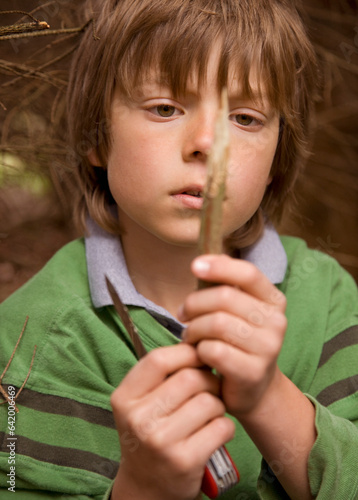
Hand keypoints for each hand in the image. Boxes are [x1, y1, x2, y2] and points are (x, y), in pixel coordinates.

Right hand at [110, 343, 234, 499]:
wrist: (147, 487)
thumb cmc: (150, 433)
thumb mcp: (140, 403)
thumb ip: (161, 375)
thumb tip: (199, 344)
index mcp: (124, 398)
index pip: (158, 359)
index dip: (185, 352)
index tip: (198, 357)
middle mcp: (138, 419)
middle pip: (190, 378)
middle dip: (208, 380)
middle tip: (210, 388)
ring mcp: (160, 442)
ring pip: (209, 401)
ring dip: (218, 404)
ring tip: (210, 413)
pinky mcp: (184, 461)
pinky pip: (221, 426)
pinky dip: (225, 427)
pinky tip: (215, 432)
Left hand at [178, 254, 286, 419]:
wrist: (253, 391)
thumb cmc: (238, 344)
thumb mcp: (237, 313)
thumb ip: (224, 288)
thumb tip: (203, 262)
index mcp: (273, 301)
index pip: (248, 273)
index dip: (220, 266)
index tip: (195, 266)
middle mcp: (276, 322)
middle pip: (225, 297)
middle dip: (195, 303)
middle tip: (182, 315)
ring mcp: (268, 348)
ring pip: (217, 323)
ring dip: (194, 328)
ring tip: (188, 335)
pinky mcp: (253, 372)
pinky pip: (214, 350)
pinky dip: (199, 350)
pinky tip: (197, 353)